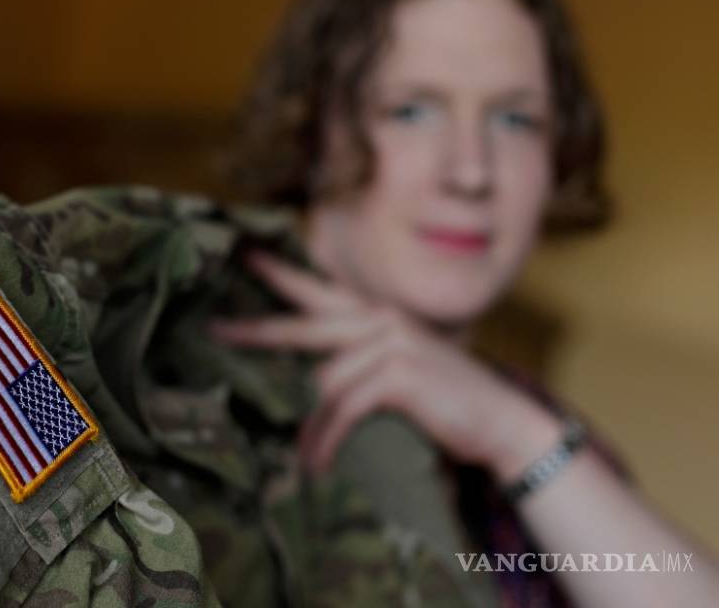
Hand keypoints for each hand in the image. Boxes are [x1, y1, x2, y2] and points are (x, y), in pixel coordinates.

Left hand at [210, 251, 560, 479]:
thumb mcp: (401, 370)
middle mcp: (381, 321)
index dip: (284, 274)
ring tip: (303, 458)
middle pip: (306, 323)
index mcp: (379, 316)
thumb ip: (360, 363)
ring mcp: (390, 343)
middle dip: (258, 329)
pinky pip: (343, 408)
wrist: (503, 422)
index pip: (322, 290)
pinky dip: (327, 439)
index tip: (247, 256)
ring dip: (309, 429)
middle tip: (215, 328)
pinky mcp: (398, 375)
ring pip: (323, 383)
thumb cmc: (448, 401)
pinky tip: (317, 462)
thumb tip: (311, 380)